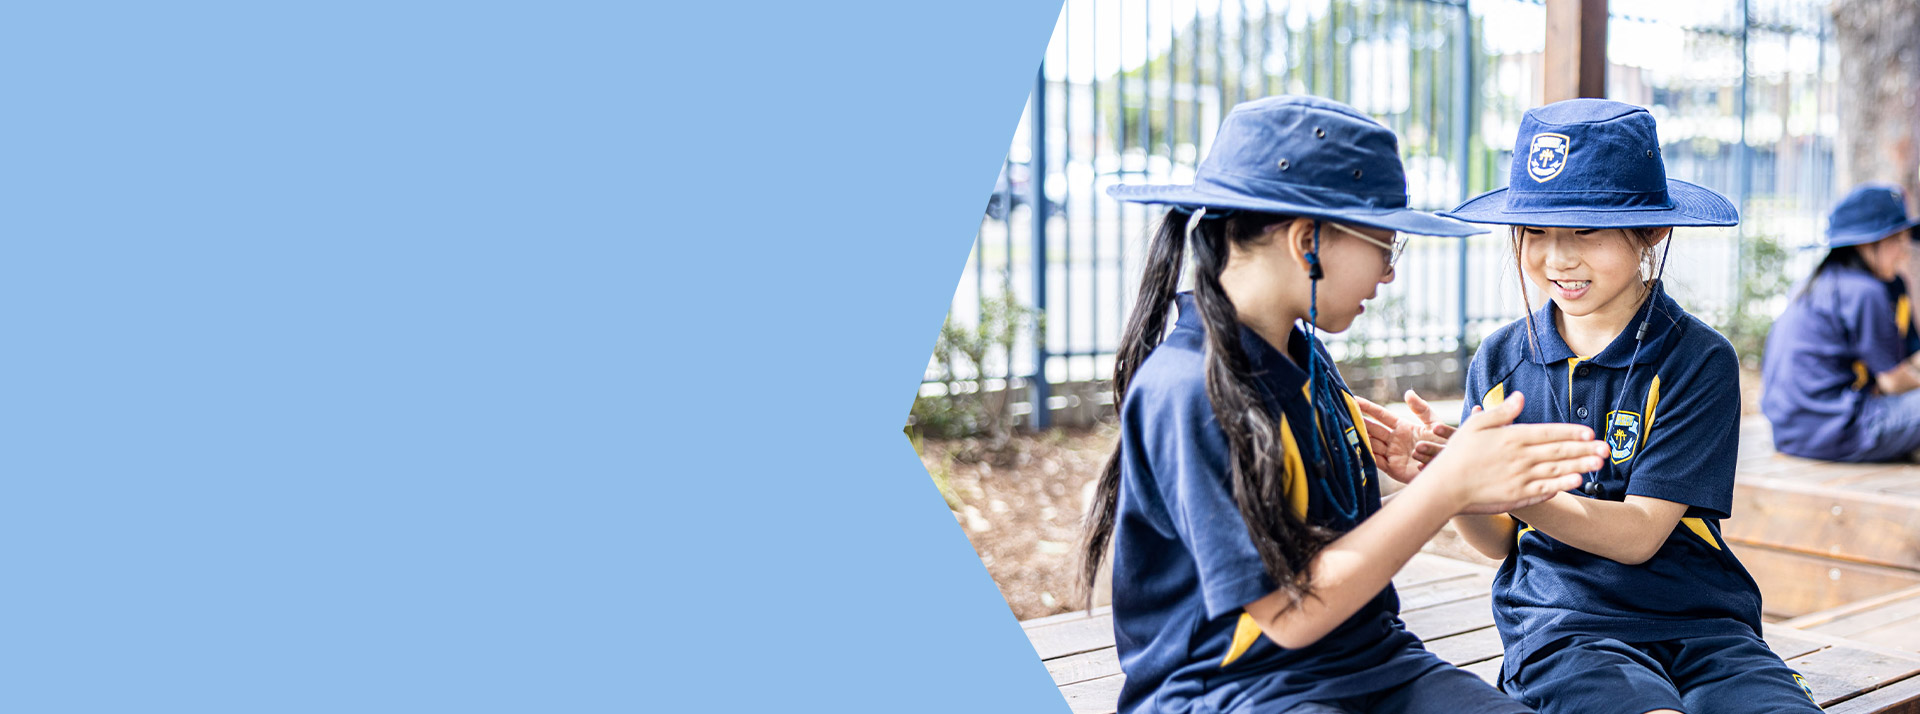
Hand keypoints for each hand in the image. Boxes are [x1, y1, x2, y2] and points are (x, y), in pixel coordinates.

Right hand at [1354, 391, 1454, 484]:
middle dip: (1358, 421)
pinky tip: (1356, 450)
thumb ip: (1422, 409)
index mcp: (1402, 427)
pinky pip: (1377, 461)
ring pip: (1371, 444)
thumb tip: (1408, 393)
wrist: (1450, 468)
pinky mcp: (1393, 469)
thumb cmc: (1444, 445)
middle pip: (1372, 429)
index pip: (1381, 415)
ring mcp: (1392, 454)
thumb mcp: (1434, 424)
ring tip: (1346, 431)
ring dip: (1360, 438)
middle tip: (1344, 414)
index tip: (1354, 399)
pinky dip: (1367, 456)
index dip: (1368, 407)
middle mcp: (1394, 440)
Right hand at [1418, 391, 1605, 513]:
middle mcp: (1520, 457)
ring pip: (1558, 471)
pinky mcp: (1517, 496)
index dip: (1571, 432)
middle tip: (1608, 448)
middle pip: (1559, 452)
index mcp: (1512, 437)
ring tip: (1600, 463)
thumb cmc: (1457, 455)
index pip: (1549, 433)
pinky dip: (1563, 486)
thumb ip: (1501, 411)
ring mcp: (1521, 478)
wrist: (1444, 487)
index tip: (1590, 432)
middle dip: (1585, 449)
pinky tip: (1578, 482)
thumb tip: (1520, 396)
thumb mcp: (1475, 425)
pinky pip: (1546, 490)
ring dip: (1581, 466)